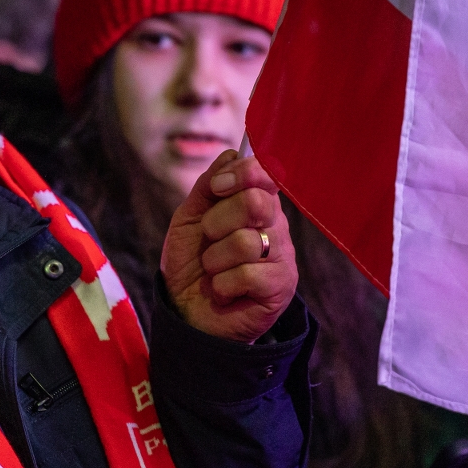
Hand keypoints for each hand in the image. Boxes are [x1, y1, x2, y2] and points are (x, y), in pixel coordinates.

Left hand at [160, 150, 297, 343]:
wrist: (186, 313)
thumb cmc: (191, 264)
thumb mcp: (189, 219)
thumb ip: (207, 187)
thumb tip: (230, 155)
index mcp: (257, 205)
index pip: (266, 173)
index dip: (241, 174)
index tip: (216, 188)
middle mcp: (276, 227)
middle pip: (255, 203)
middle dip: (217, 222)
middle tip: (209, 240)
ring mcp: (282, 258)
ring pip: (245, 242)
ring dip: (215, 260)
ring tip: (214, 272)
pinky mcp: (281, 288)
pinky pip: (248, 274)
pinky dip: (223, 285)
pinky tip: (225, 292)